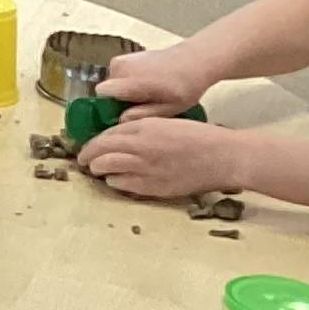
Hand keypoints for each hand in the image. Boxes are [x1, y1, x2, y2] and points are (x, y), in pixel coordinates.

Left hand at [81, 116, 246, 200]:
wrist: (224, 156)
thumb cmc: (199, 136)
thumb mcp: (165, 123)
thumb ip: (140, 128)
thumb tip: (118, 134)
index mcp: (143, 127)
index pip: (106, 135)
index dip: (93, 141)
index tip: (88, 145)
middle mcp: (140, 146)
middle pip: (100, 151)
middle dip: (88, 155)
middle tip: (84, 159)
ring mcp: (146, 168)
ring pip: (107, 168)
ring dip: (98, 168)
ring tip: (97, 170)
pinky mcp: (155, 186)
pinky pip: (124, 185)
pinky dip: (115, 181)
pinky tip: (115, 181)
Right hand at [98, 44, 212, 118]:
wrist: (194, 60)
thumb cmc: (185, 86)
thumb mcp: (170, 108)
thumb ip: (143, 115)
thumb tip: (121, 120)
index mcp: (131, 81)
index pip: (102, 94)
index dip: (110, 106)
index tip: (125, 112)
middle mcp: (121, 67)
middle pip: (108, 90)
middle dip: (120, 99)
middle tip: (143, 105)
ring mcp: (122, 59)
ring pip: (112, 82)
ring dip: (124, 90)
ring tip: (147, 94)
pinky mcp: (125, 56)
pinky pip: (118, 74)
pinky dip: (128, 81)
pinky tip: (148, 84)